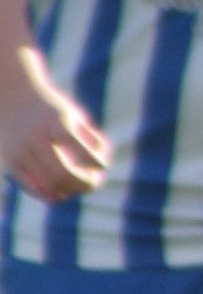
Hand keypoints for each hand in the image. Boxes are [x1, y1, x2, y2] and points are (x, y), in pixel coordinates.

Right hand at [0, 51, 109, 203]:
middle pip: (63, 173)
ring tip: (76, 188)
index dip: (95, 163)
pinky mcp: (10, 161)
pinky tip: (60, 194)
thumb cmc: (51, 109)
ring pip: (47, 184)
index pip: (80, 150)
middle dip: (82, 183)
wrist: (11, 98)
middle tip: (92, 184)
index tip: (101, 165)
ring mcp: (20, 151)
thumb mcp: (73, 116)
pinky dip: (47, 195)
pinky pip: (30, 187)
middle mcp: (36, 138)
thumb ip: (91, 139)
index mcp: (56, 123)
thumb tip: (101, 166)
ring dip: (67, 191)